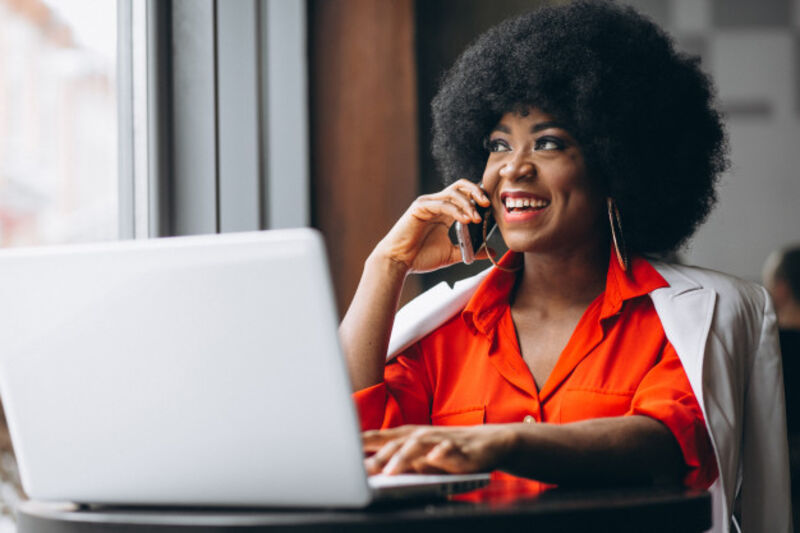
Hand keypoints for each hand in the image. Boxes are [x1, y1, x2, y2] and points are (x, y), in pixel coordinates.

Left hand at [362, 424, 515, 474]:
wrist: (488, 443)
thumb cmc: (447, 450)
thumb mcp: (417, 457)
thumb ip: (394, 461)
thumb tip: (365, 470)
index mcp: (406, 436)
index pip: (378, 437)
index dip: (358, 442)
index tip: (336, 449)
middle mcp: (420, 435)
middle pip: (394, 443)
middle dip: (376, 456)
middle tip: (360, 470)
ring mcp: (439, 440)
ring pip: (417, 446)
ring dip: (402, 458)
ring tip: (390, 472)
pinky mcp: (460, 449)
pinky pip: (448, 450)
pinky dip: (439, 453)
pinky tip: (432, 460)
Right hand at [372, 180, 491, 273]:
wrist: (399, 262)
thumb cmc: (420, 258)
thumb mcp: (452, 254)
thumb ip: (471, 250)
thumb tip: (490, 250)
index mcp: (445, 212)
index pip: (465, 195)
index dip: (479, 197)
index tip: (490, 209)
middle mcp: (437, 204)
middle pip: (461, 186)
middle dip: (476, 191)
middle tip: (487, 205)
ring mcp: (428, 203)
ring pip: (453, 192)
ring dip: (468, 203)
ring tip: (475, 218)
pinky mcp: (420, 207)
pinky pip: (442, 203)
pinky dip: (456, 210)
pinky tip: (465, 220)